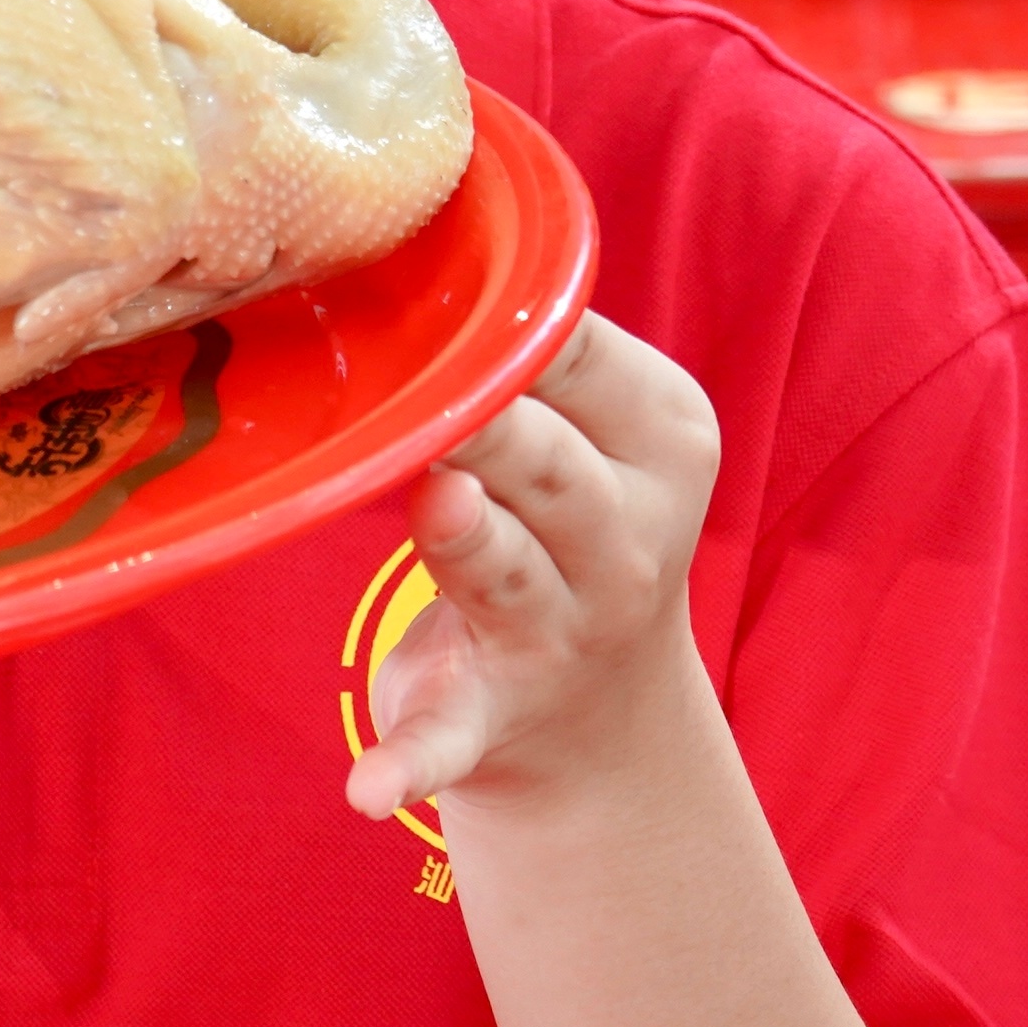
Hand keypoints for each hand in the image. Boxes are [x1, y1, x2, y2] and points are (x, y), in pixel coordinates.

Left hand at [345, 312, 721, 822]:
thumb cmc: (563, 515)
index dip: (507, 319)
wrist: (605, 719)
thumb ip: (525, 352)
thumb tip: (406, 237)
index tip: (427, 277)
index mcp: (660, 438)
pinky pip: (451, 740)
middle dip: (493, 422)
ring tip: (440, 504)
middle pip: (552, 466)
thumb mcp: (589, 430)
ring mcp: (565, 633)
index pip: (585, 358)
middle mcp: (626, 539)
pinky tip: (367, 789)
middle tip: (429, 378)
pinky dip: (411, 765)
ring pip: (510, 574)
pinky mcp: (493, 716)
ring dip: (474, 541)